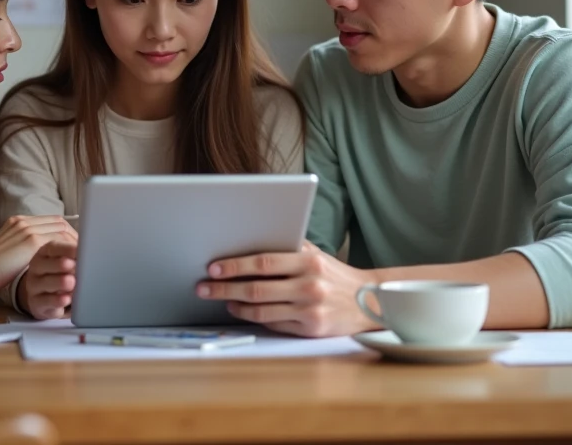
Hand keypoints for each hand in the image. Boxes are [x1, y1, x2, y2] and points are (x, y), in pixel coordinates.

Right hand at [0, 215, 76, 297]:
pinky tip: (76, 260)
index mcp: (18, 222)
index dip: (66, 233)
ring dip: (75, 242)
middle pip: (59, 222)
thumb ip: (23, 247)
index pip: (51, 221)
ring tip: (83, 257)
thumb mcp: (7, 251)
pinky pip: (58, 240)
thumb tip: (41, 255)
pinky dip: (69, 248)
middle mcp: (24, 221)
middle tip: (84, 251)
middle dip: (74, 236)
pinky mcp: (30, 240)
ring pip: (61, 229)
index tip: (74, 246)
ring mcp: (27, 229)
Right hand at [18, 240, 76, 318]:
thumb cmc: (63, 273)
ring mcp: (34, 286)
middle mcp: (37, 268)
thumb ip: (76, 257)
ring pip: (45, 283)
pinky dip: (57, 301)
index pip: (53, 248)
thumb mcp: (68, 262)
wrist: (48, 296)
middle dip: (59, 265)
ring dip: (59, 282)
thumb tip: (90, 255)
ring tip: (72, 282)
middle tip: (72, 265)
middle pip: (44, 264)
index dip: (66, 249)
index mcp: (45, 253)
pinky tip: (67, 299)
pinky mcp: (37, 303)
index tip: (79, 251)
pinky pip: (45, 302)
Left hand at [195, 241, 376, 336]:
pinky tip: (240, 309)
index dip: (235, 265)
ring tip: (220, 297)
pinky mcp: (311, 329)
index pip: (264, 262)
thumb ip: (287, 249)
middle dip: (225, 287)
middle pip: (257, 288)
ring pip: (262, 310)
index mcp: (309, 261)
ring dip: (235, 304)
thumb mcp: (314, 255)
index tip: (214, 267)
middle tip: (204, 286)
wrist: (367, 301)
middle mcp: (310, 285)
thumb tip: (247, 241)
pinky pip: (273, 323)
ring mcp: (310, 310)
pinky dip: (253, 316)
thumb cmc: (333, 274)